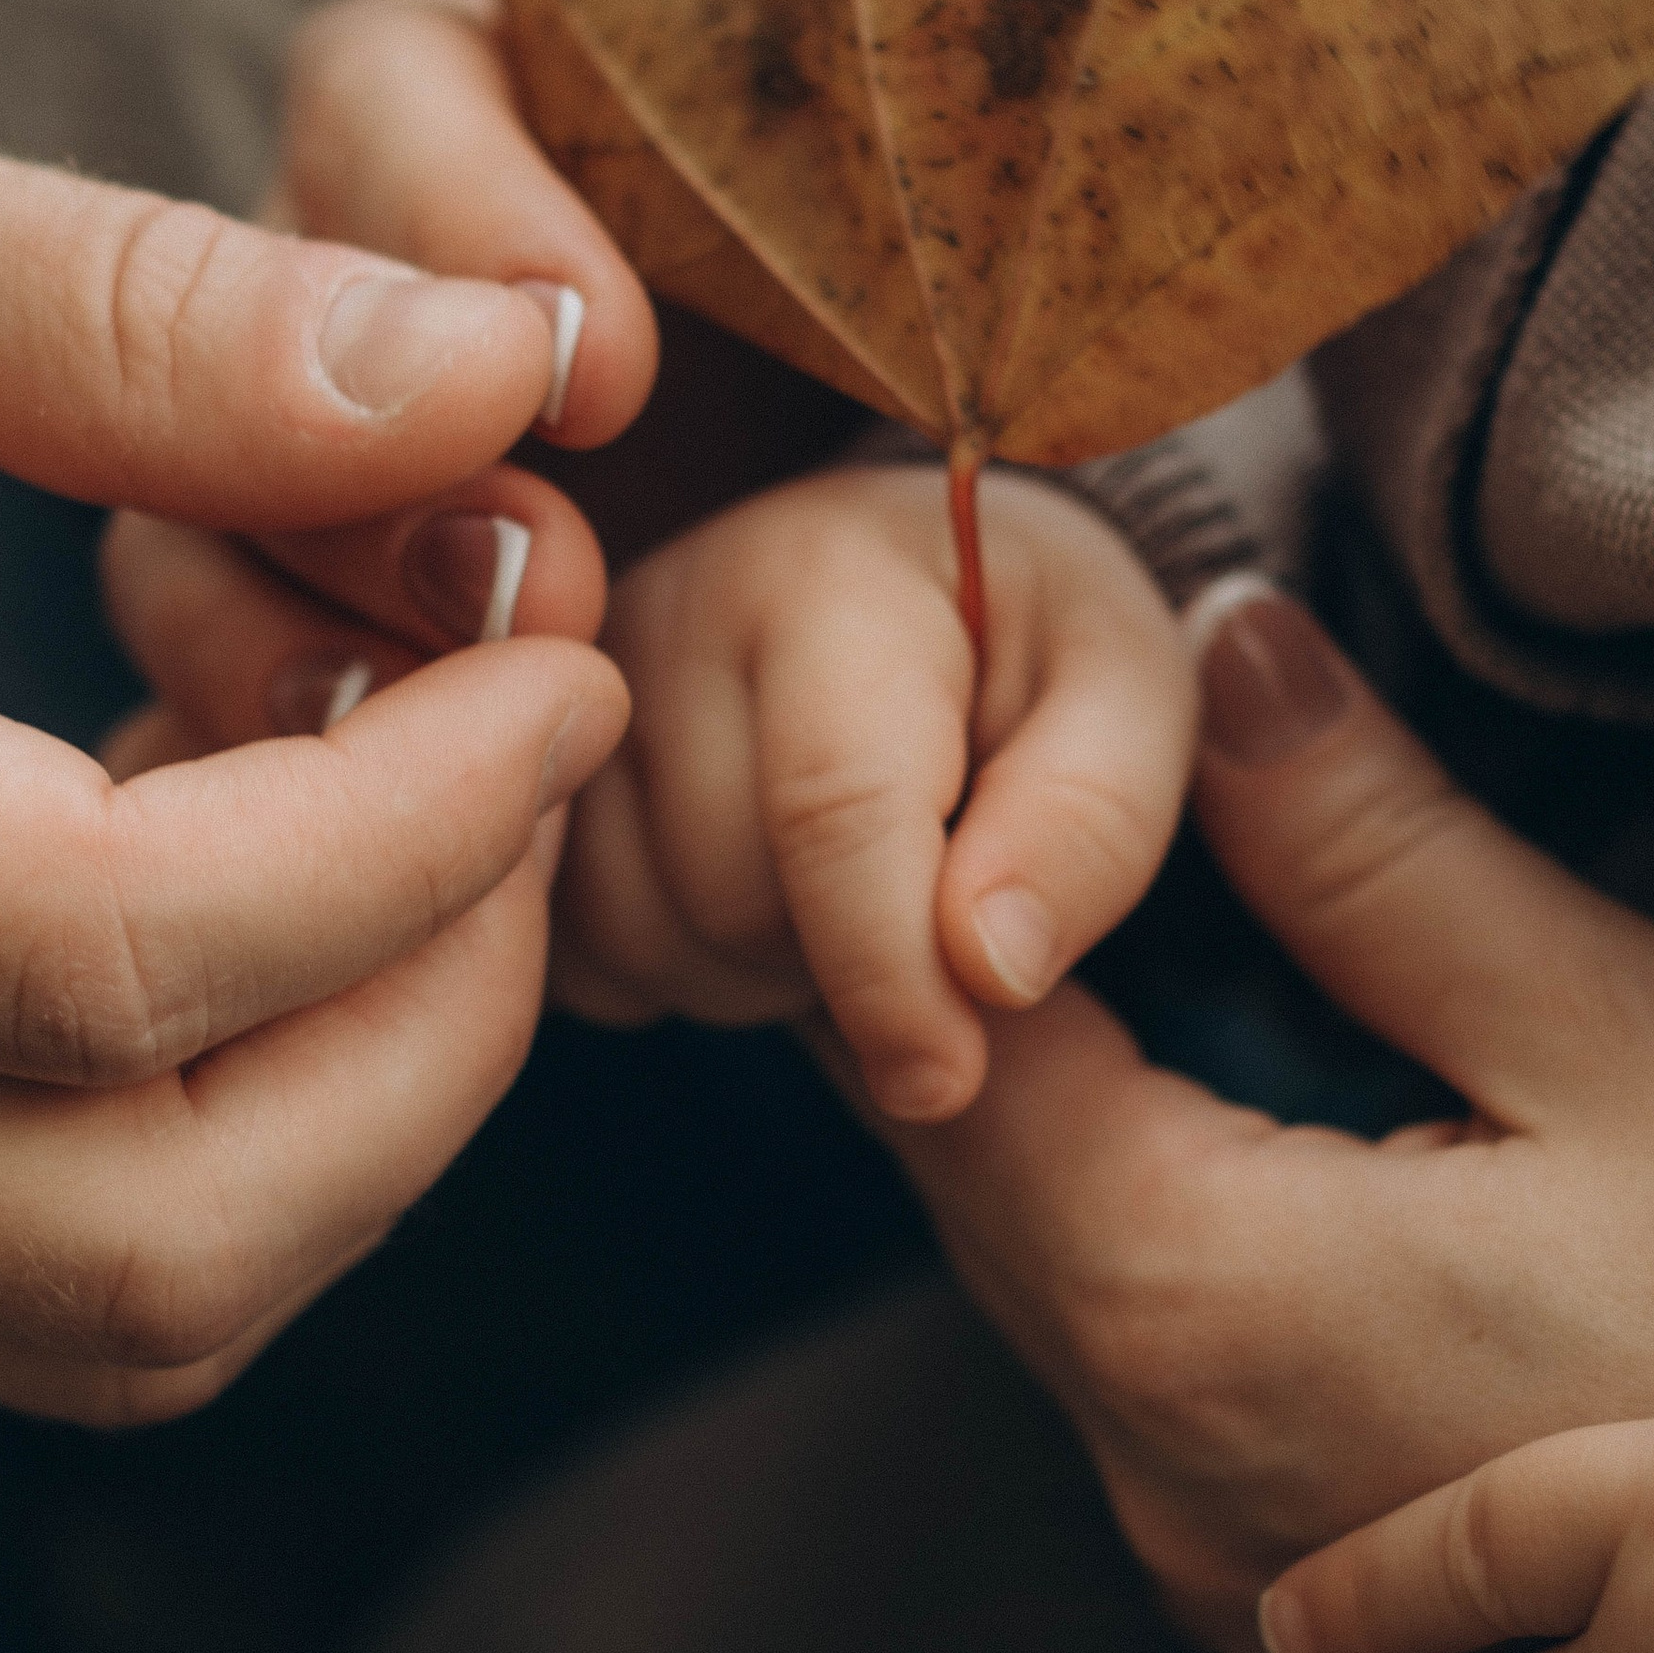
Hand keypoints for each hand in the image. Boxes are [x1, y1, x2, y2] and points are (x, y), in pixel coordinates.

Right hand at [0, 99, 628, 1423]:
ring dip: (364, 1103)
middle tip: (521, 769)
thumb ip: (135, 310)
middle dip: (440, 1018)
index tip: (558, 648)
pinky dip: (246, 1146)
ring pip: (137, 1319)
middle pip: (154, 1229)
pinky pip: (66, 1305)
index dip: (413, 826)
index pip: (100, 952)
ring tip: (390, 826)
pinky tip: (246, 911)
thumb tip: (501, 379)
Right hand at [555, 463, 1193, 1120]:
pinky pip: (574, 951)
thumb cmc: (1035, 646)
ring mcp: (561, 696)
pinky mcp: (526, 770)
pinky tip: (751, 906)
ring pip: (641, 934)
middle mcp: (664, 613)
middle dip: (837, 958)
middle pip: (727, 891)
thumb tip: (990, 966)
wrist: (915, 587)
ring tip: (839, 898)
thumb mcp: (1127, 700)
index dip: (891, 973)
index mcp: (827, 575)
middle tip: (918, 912)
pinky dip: (671, 970)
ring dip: (754, 971)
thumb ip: (1090, 823)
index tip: (944, 1077)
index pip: (831, 810)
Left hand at [858, 581, 1653, 1652]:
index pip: (948, 1067)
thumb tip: (1219, 648)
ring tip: (1281, 1036)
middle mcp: (1158, 1478)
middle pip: (989, 1192)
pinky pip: (1165, 1426)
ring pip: (1070, 1311)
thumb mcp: (1616, 1031)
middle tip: (1160, 882)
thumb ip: (1373, 849)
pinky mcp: (1287, 1633)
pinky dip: (1196, 1301)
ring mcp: (1215, 1583)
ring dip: (1122, 1162)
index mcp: (1192, 1309)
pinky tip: (1344, 1215)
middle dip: (1041, 1022)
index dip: (958, 906)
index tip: (1038, 796)